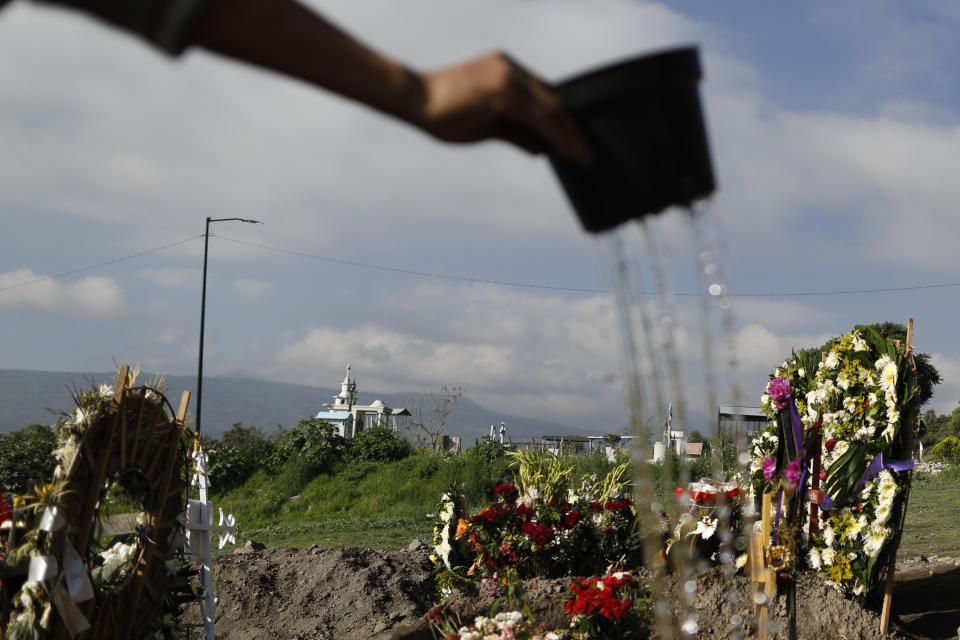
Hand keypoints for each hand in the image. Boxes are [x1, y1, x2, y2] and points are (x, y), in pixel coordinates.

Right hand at [419, 51, 591, 165]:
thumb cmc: (443, 112)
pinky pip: (538, 117)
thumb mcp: (487, 126)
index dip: (563, 121)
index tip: (577, 142)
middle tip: (588, 154)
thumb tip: (542, 148)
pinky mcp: (503, 90)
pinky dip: (556, 136)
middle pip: (554, 101)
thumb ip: (516, 133)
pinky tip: (568, 152)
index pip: (545, 97)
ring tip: (583, 158)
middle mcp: (512, 69)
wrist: (415, 99)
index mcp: (508, 71)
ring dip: (570, 136)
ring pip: (550, 109)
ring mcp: (509, 76)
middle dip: (573, 129)